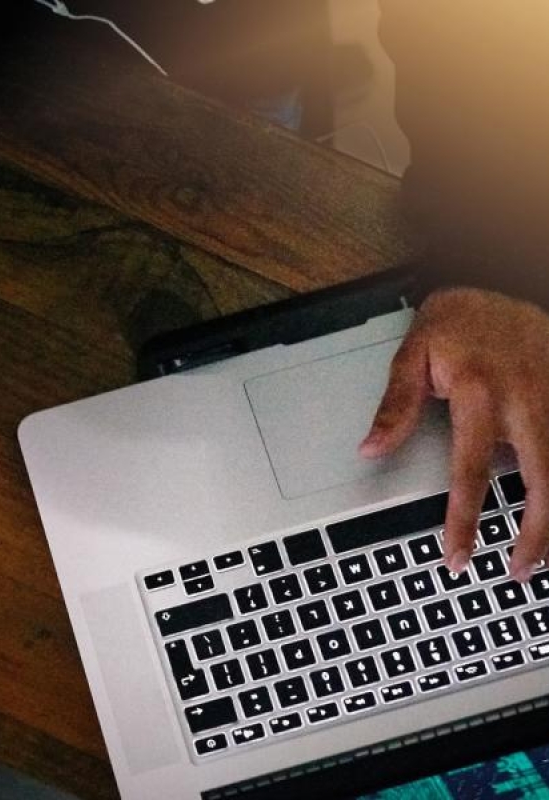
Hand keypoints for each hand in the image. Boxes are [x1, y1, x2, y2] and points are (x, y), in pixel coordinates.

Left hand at [360, 288, 548, 581]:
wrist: (505, 277)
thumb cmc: (458, 318)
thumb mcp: (413, 352)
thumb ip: (396, 406)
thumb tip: (369, 450)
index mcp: (480, 395)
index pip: (469, 472)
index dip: (463, 520)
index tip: (456, 556)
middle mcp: (527, 403)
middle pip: (543, 484)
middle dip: (536, 535)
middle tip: (517, 571)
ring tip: (541, 554)